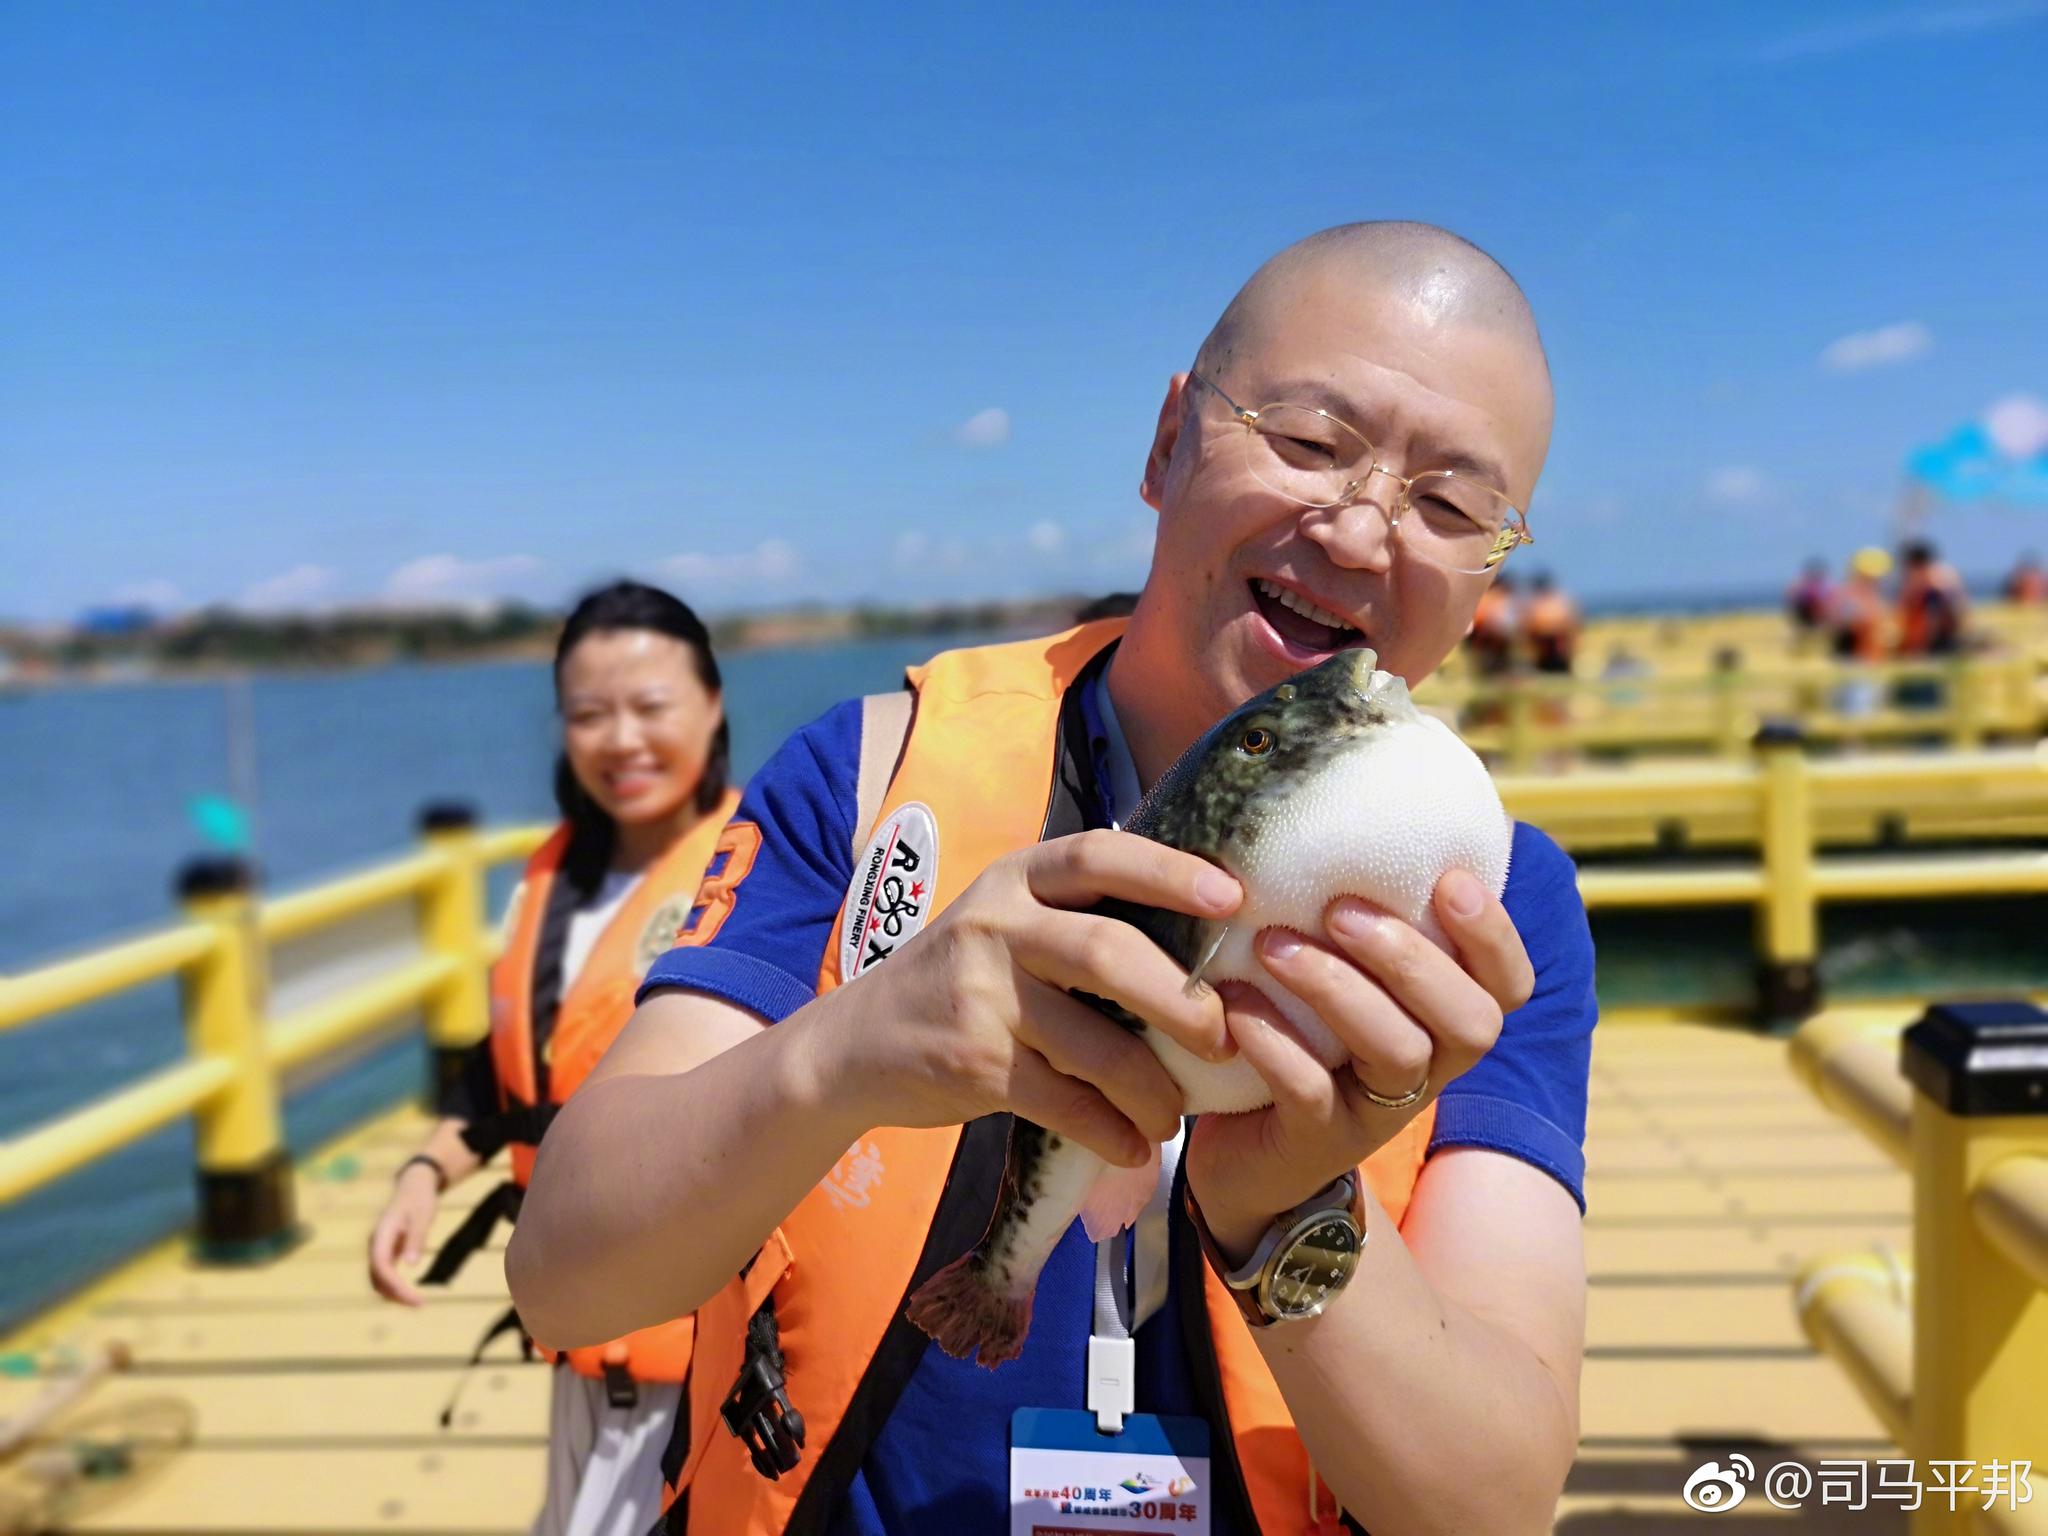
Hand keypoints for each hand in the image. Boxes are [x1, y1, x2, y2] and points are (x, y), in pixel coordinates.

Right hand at [367, 1163, 440, 1305]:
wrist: (413, 1186)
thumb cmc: (419, 1199)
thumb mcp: (422, 1216)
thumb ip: (416, 1238)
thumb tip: (412, 1263)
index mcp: (381, 1234)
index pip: (381, 1266)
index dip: (394, 1285)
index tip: (413, 1297)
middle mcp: (375, 1244)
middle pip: (377, 1277)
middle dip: (395, 1294)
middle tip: (419, 1304)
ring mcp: (378, 1248)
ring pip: (379, 1279)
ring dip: (393, 1293)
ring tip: (416, 1302)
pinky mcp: (385, 1251)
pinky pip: (385, 1274)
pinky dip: (395, 1286)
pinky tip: (409, 1293)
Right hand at [804, 829, 1241, 1168]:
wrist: (855, 1046)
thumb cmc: (962, 980)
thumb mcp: (1004, 922)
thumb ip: (1076, 916)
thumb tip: (1201, 931)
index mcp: (1016, 879)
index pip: (1099, 856)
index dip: (1170, 872)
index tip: (1232, 897)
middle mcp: (995, 925)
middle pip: (1108, 951)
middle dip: (1181, 1001)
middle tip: (1223, 1038)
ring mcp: (980, 995)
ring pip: (1095, 1043)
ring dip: (1150, 1088)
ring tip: (1173, 1114)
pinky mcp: (973, 1062)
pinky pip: (1064, 1102)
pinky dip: (1109, 1132)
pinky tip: (1132, 1147)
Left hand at [1185, 867, 1533, 1262]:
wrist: (1245, 1152)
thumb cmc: (1298, 1034)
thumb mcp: (1338, 976)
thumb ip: (1358, 916)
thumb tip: (1344, 803)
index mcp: (1444, 1020)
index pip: (1508, 984)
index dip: (1494, 935)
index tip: (1450, 881)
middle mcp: (1429, 1070)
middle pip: (1470, 1022)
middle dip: (1411, 957)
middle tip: (1339, 908)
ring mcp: (1377, 1111)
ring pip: (1395, 1052)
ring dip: (1338, 989)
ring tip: (1274, 945)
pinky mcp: (1317, 1142)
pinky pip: (1312, 1094)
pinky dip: (1277, 1043)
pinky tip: (1237, 1006)